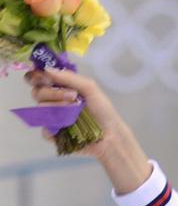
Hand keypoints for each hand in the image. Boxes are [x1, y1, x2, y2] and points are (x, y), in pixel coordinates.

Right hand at [24, 67, 151, 193]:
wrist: (112, 136)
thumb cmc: (103, 111)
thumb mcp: (90, 88)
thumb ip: (69, 77)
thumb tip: (47, 69)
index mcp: (59, 89)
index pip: (37, 79)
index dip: (37, 77)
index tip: (46, 78)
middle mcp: (53, 102)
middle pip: (37, 93)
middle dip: (53, 93)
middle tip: (73, 97)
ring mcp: (52, 119)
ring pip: (40, 109)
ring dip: (57, 108)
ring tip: (75, 112)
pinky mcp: (55, 136)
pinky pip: (45, 130)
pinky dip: (54, 128)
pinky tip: (66, 127)